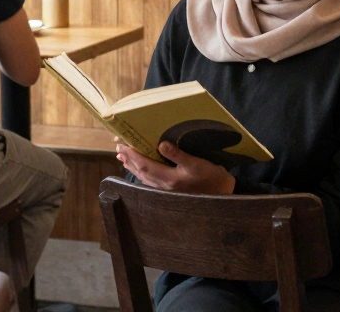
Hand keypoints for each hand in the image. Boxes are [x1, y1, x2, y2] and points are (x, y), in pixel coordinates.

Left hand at [116, 140, 235, 194]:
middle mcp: (164, 186)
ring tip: (123, 157)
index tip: (122, 144)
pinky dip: (142, 172)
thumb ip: (178, 155)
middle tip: (118, 147)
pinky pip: (150, 181)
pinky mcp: (170, 190)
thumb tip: (161, 144)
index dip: (132, 155)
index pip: (145, 165)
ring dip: (132, 166)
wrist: (221, 194)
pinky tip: (140, 169)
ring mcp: (166, 190)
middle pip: (141, 171)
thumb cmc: (211, 178)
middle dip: (128, 159)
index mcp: (169, 178)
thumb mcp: (196, 163)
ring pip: (144, 177)